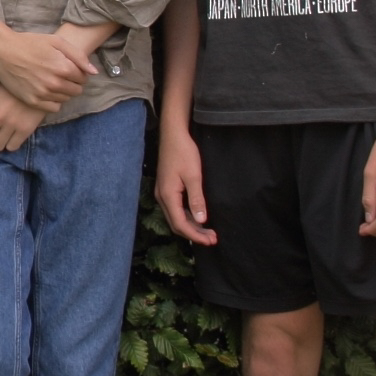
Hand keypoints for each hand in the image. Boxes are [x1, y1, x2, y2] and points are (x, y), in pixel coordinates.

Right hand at [0, 27, 93, 110]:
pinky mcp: (32, 101)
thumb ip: (78, 56)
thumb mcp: (56, 41)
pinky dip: (53, 101)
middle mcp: (55, 83)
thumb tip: (94, 72)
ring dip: (63, 91)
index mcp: (63, 68)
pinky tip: (46, 90)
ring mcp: (43, 94)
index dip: (79, 72)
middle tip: (61, 74)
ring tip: (52, 80)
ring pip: (66, 99)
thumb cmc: (29, 43)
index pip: (83, 78)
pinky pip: (53, 108)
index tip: (69, 67)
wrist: (2, 52)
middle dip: (73, 82)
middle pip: (77, 90)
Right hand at [155, 129, 216, 245]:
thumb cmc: (183, 152)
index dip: (195, 235)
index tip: (211, 240)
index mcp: (168, 196)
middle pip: (177, 224)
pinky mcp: (167, 189)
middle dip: (194, 234)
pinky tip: (198, 219)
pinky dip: (187, 218)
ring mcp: (163, 194)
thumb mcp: (193, 176)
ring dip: (192, 227)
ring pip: (176, 218)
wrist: (173, 135)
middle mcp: (162, 198)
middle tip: (213, 239)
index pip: (180, 224)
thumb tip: (201, 220)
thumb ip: (196, 200)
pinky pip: (176, 210)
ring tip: (208, 232)